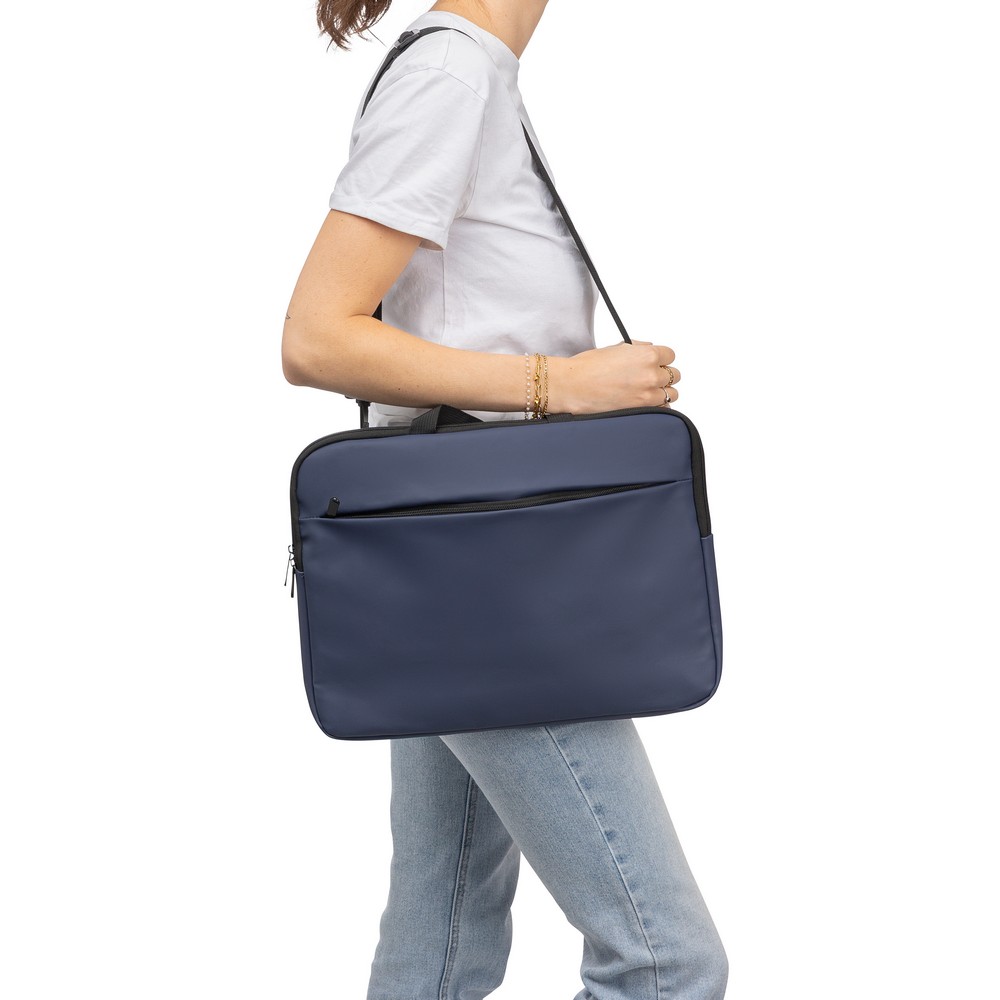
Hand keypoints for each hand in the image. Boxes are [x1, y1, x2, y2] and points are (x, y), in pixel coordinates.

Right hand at [548, 341, 679, 414]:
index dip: (662, 359)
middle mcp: (651, 374)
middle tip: (648, 378)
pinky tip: (644, 403)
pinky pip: (663, 409)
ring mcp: (648, 394)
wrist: (572, 386)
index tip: (656, 363)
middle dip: (663, 376)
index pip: (670, 355)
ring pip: (671, 393)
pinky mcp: (642, 410)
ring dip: (662, 392)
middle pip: (674, 375)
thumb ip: (638, 348)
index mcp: (647, 354)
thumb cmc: (588, 367)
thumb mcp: (616, 348)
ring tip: (646, 392)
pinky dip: (657, 407)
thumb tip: (650, 349)